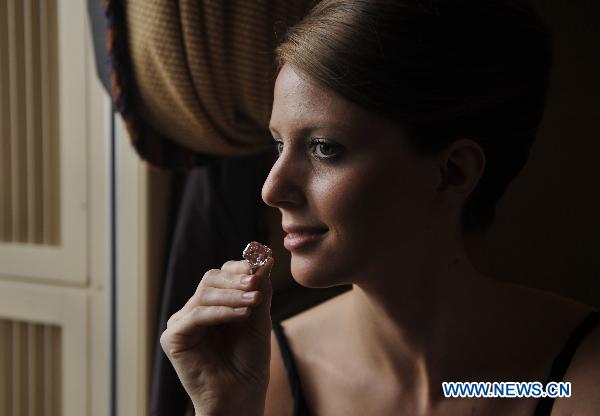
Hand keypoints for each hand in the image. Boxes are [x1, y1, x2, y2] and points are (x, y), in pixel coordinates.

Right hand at [160, 257, 273, 414]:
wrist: (242, 393)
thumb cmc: (249, 359)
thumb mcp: (258, 317)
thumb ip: (259, 288)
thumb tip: (263, 256)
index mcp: (213, 303)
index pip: (221, 274)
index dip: (239, 269)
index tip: (259, 268)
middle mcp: (194, 310)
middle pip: (210, 279)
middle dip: (235, 280)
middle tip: (255, 285)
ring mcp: (182, 323)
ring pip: (204, 295)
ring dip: (232, 297)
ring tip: (253, 303)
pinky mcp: (173, 338)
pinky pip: (196, 315)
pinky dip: (221, 312)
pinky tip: (242, 315)